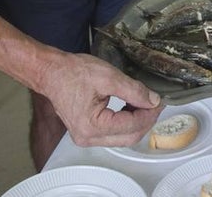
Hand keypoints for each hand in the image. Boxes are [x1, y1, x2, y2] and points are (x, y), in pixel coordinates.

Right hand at [37, 51, 162, 147]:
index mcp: (92, 126)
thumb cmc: (72, 72)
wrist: (51, 72)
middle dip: (146, 120)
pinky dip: (126, 123)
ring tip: (144, 102)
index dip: (150, 113)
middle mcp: (88, 138)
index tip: (160, 101)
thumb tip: (153, 101)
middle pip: (129, 138)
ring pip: (122, 138)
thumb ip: (134, 90)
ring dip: (137, 122)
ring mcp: (86, 138)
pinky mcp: (86, 133)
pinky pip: (113, 134)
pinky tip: (131, 107)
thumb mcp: (108, 76)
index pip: (132, 126)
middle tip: (155, 102)